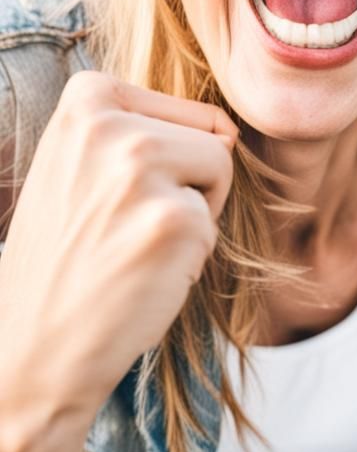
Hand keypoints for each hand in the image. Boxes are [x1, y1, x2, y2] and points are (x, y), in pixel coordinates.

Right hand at [0, 71, 235, 451]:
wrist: (31, 350)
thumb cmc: (70, 253)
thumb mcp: (84, 164)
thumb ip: (146, 129)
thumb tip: (230, 129)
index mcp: (84, 100)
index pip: (186, 109)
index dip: (170, 157)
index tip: (115, 192)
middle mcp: (107, 127)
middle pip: (210, 135)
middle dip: (188, 183)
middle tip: (125, 226)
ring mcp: (138, 171)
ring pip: (220, 167)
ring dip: (195, 212)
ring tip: (136, 244)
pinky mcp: (173, 220)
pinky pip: (213, 223)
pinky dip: (191, 255)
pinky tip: (141, 275)